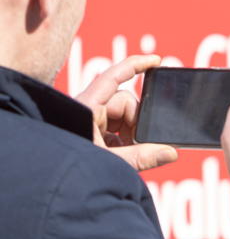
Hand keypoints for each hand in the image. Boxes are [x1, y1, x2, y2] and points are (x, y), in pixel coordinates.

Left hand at [75, 54, 175, 171]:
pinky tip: (122, 154)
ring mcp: (91, 119)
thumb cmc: (69, 167)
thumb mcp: (109, 162)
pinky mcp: (93, 131)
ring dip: (131, 134)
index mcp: (87, 107)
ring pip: (124, 117)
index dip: (135, 66)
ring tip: (127, 153)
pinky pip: (117, 129)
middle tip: (138, 145)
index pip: (114, 77)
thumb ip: (142, 158)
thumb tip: (170, 152)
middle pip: (126, 103)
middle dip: (137, 124)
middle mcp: (88, 108)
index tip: (156, 61)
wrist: (50, 177)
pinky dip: (124, 141)